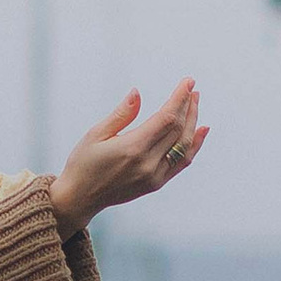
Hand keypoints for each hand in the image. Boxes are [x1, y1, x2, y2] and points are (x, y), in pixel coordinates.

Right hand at [50, 82, 207, 238]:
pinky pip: (182, 162)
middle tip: (192, 89)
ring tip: (195, 103)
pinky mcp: (156, 183)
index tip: (188, 82)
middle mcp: (148, 164)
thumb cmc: (83, 163)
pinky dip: (194, 145)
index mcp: (132, 148)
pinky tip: (200, 130)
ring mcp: (155, 176)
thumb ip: (121, 114)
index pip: (166, 118)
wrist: (80, 197)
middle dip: (187, 106)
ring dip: (193, 122)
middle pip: (178, 130)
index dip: (180, 98)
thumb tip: (138, 92)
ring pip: (184, 145)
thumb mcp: (95, 134)